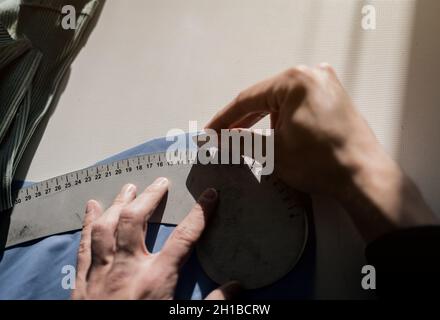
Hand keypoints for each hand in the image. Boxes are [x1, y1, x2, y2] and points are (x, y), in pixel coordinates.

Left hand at [71, 178, 239, 299]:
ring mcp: (102, 272)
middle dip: (150, 197)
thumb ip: (213, 306)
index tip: (211, 194)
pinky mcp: (83, 281)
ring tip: (128, 187)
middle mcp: (128, 267)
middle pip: (137, 221)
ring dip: (118, 203)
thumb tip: (239, 287)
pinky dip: (88, 224)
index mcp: (157, 278)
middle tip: (160, 181)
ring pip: (107, 227)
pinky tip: (92, 207)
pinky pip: (85, 246)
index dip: (200, 213)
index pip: (185, 236)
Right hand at [206, 64, 437, 240]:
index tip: (209, 132)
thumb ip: (241, 140)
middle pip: (265, 97)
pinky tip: (276, 135)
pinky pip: (298, 104)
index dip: (224, 119)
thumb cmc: (319, 162)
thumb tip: (220, 138)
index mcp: (295, 80)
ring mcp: (326, 84)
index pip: (248, 99)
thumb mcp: (272, 151)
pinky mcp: (334, 97)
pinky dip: (283, 119)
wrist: (362, 177)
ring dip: (263, 121)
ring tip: (249, 141)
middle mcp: (312, 74)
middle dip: (243, 120)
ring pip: (281, 101)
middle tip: (222, 136)